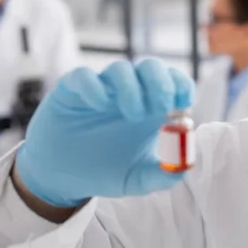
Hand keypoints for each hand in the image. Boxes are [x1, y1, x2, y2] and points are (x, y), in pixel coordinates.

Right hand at [15, 59, 194, 207]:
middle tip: (163, 106)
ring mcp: (101, 89)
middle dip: (161, 82)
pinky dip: (94, 86)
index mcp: (150, 108)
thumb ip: (163, 176)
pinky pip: (83, 76)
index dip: (182, 86)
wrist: (62, 178)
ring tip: (134, 115)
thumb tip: (184, 167)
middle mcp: (128, 93)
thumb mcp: (137, 179)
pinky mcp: (71, 90)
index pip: (173, 82)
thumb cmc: (104, 170)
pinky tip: (100, 104)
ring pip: (120, 69)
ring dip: (132, 88)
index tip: (185, 104)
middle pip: (151, 67)